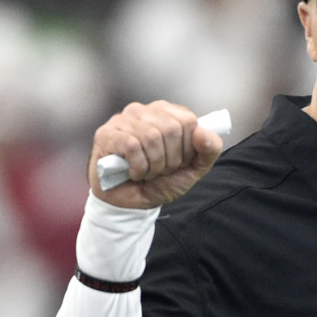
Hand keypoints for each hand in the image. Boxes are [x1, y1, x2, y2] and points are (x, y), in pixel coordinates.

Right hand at [89, 100, 223, 208]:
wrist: (133, 204)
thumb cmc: (161, 181)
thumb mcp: (194, 169)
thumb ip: (209, 150)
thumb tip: (203, 132)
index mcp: (167, 114)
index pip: (188, 120)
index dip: (187, 148)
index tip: (178, 161)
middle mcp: (144, 111)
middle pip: (171, 128)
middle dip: (170, 159)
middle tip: (160, 169)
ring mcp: (123, 120)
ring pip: (151, 136)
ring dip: (153, 165)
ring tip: (146, 171)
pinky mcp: (106, 134)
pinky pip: (131, 146)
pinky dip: (138, 167)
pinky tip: (133, 172)